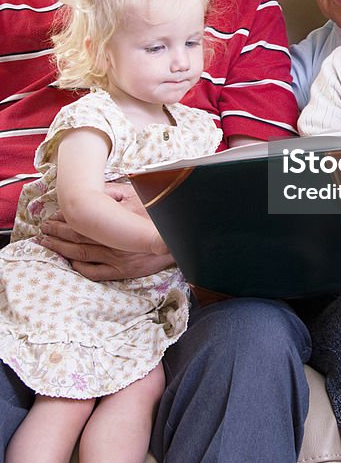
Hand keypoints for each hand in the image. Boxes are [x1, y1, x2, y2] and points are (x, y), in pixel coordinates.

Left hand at [38, 182, 172, 280]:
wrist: (176, 239)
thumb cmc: (156, 214)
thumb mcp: (135, 196)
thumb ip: (113, 192)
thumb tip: (95, 190)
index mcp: (112, 223)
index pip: (81, 222)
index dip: (63, 220)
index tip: (51, 217)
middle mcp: (111, 242)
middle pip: (76, 239)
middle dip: (56, 234)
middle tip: (42, 230)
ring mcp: (115, 259)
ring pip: (80, 255)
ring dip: (60, 249)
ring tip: (47, 244)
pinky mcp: (121, 271)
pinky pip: (94, 272)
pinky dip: (79, 267)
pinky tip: (69, 262)